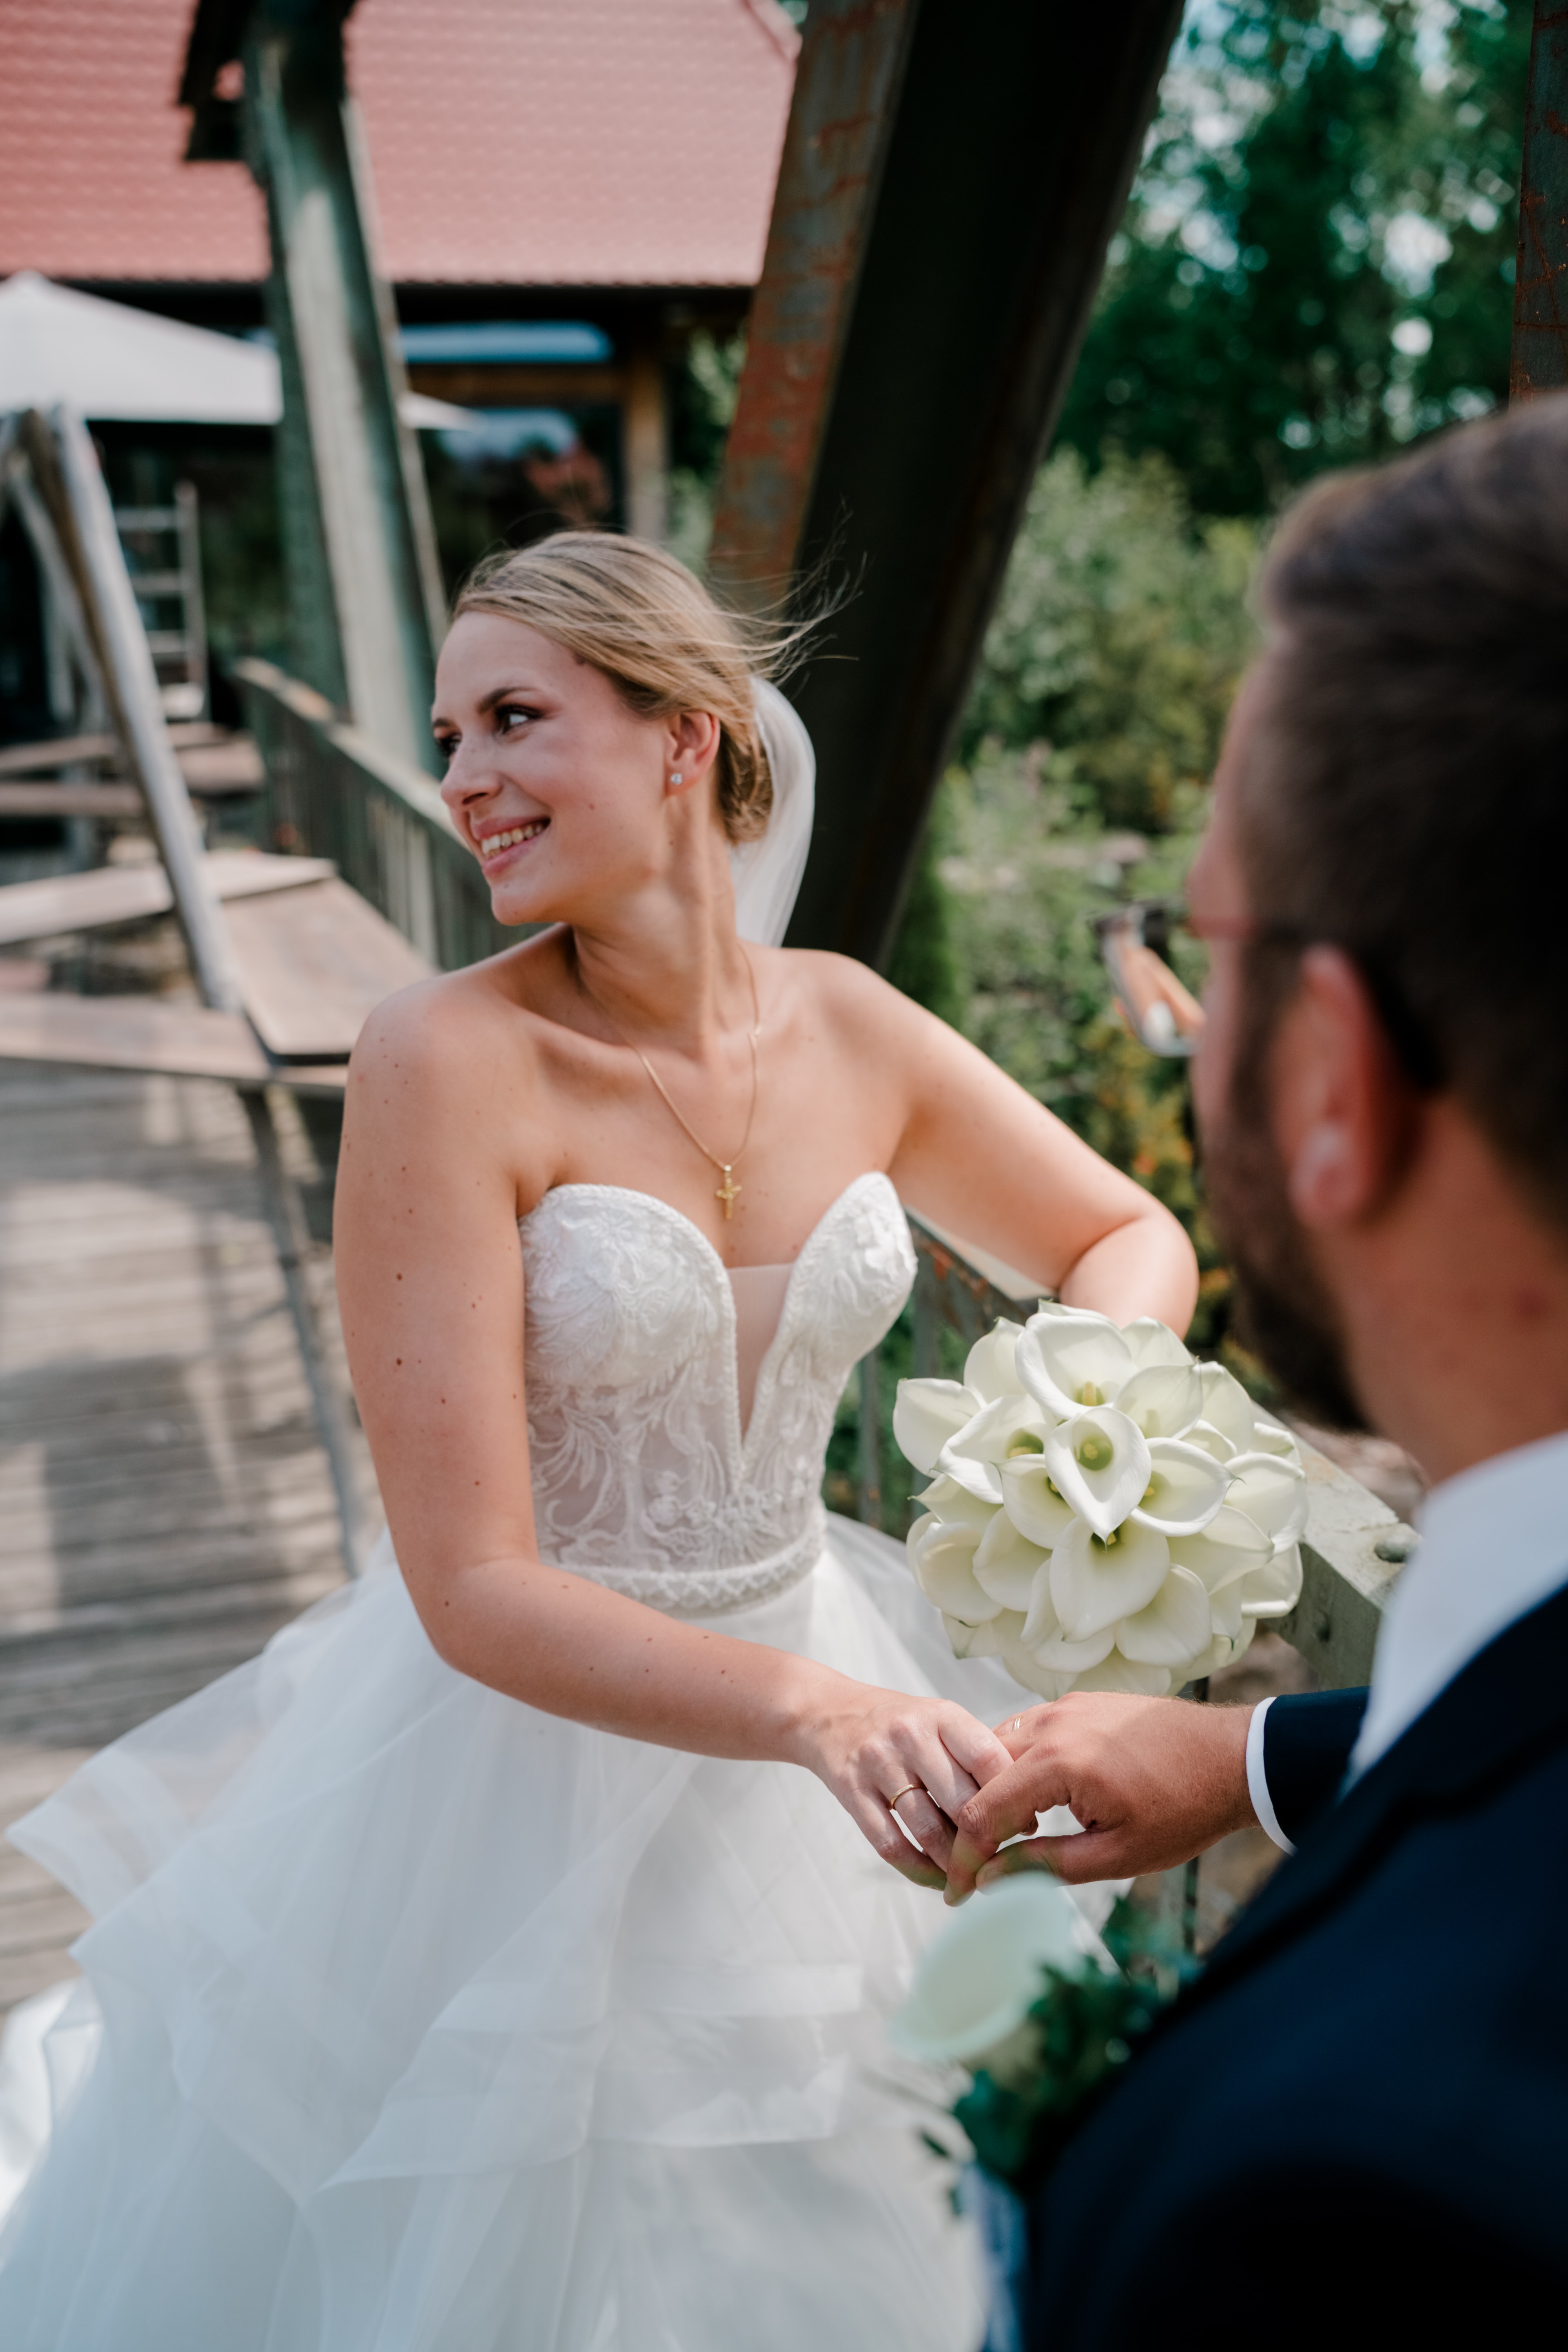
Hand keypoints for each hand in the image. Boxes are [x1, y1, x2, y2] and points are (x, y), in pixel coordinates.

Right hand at [795, 1681, 1013, 1891]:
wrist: (831, 1713)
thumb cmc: (900, 1723)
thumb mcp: (942, 1721)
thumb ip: (978, 1757)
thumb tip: (1025, 1813)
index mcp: (942, 1715)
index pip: (988, 1758)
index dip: (1013, 1797)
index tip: (1024, 1825)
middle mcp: (910, 1735)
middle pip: (961, 1801)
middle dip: (986, 1841)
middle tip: (1000, 1863)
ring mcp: (878, 1763)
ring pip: (927, 1830)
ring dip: (953, 1864)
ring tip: (970, 1878)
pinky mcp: (851, 1791)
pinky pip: (890, 1845)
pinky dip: (918, 1871)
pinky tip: (935, 1879)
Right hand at [944, 1692, 1257, 1899]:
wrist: (1233, 1758)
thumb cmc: (1185, 1809)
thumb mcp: (1115, 1854)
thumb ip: (1045, 1864)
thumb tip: (991, 1877)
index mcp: (1058, 1763)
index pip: (983, 1812)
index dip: (965, 1857)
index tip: (958, 1891)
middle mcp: (1053, 1724)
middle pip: (981, 1774)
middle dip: (974, 1822)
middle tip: (979, 1866)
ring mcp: (1065, 1706)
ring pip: (1001, 1748)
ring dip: (996, 1790)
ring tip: (1009, 1836)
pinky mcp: (1079, 1702)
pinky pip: (1029, 1731)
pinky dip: (1020, 1765)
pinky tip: (1039, 1797)